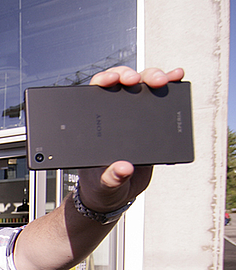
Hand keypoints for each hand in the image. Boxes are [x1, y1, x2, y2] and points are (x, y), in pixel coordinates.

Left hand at [76, 66, 184, 212]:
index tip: (110, 80)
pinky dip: (169, 87)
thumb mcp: (104, 184)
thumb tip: (123, 168)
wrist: (115, 194)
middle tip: (137, 81)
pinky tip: (175, 78)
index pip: (93, 95)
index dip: (102, 81)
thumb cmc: (101, 185)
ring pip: (140, 88)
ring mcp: (130, 119)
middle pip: (119, 85)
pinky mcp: (148, 125)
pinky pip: (158, 102)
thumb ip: (111, 178)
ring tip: (162, 80)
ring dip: (151, 78)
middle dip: (130, 76)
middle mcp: (111, 117)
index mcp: (93, 126)